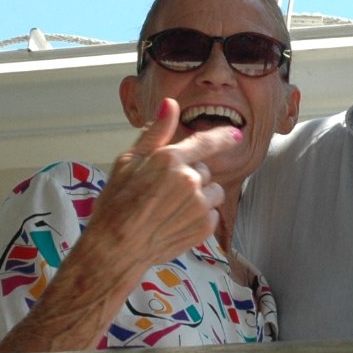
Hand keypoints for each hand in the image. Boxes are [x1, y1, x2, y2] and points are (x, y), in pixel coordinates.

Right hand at [96, 98, 246, 265]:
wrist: (116, 248)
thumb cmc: (116, 204)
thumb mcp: (128, 161)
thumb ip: (155, 133)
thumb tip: (170, 105)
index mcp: (170, 159)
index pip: (206, 142)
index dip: (223, 136)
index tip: (236, 134)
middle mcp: (190, 180)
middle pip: (204, 171)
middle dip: (191, 176)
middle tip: (165, 191)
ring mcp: (199, 205)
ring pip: (213, 192)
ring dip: (200, 196)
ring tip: (172, 207)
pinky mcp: (204, 227)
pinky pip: (212, 214)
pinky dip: (200, 216)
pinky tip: (176, 221)